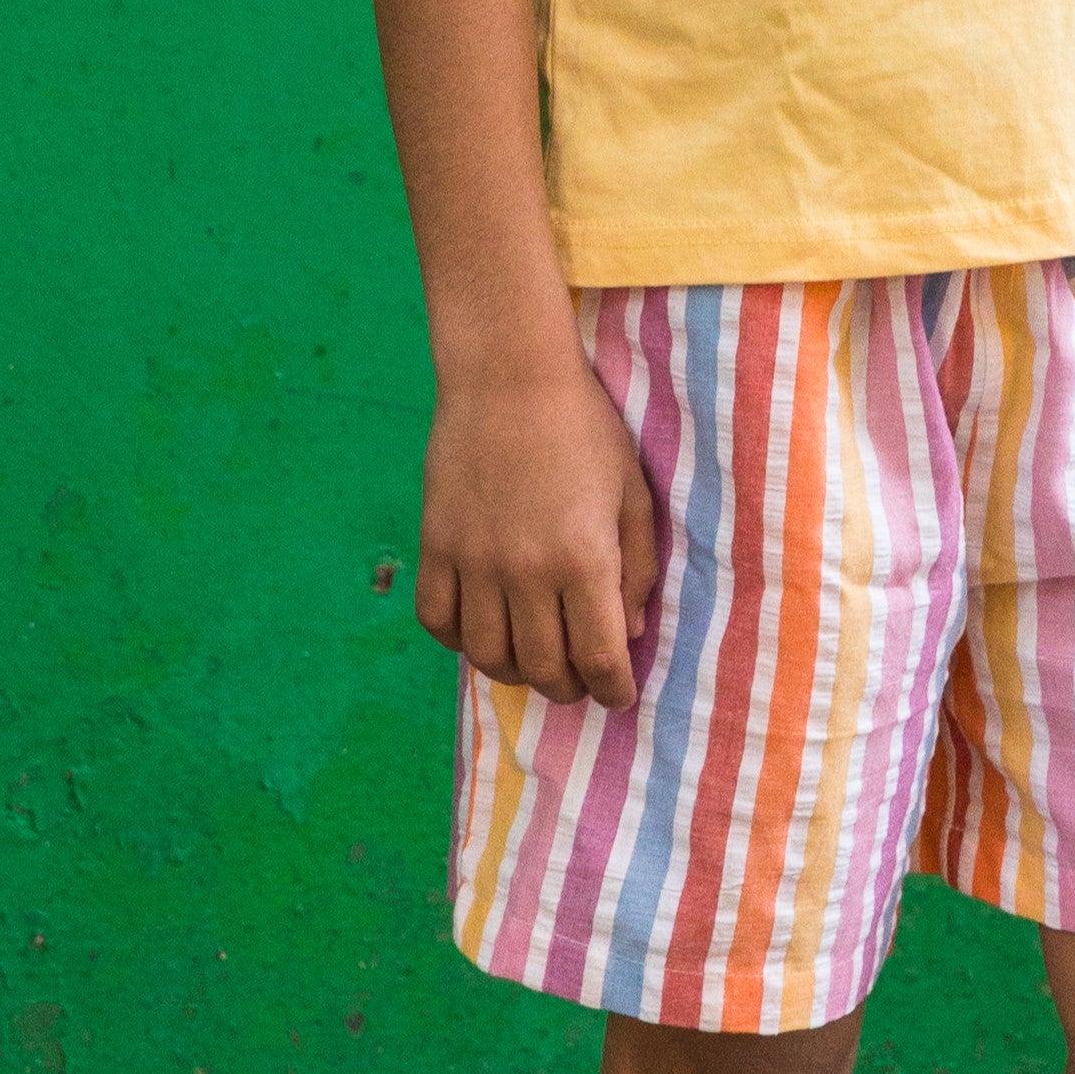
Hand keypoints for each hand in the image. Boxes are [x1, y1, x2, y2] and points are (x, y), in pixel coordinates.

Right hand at [414, 347, 663, 709]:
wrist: (509, 377)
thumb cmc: (585, 430)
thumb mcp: (632, 494)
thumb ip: (638, 568)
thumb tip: (630, 632)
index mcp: (584, 558)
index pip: (598, 657)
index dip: (613, 689)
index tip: (619, 696)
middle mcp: (526, 571)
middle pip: (543, 667)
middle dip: (568, 688)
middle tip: (580, 682)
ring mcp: (475, 561)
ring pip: (487, 655)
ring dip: (515, 673)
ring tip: (534, 664)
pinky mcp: (437, 546)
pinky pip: (438, 620)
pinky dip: (459, 642)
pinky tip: (482, 634)